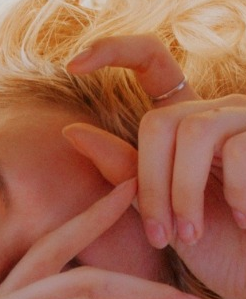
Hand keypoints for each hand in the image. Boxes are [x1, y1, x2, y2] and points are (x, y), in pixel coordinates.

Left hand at [67, 34, 245, 298]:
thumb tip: (71, 131)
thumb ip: (125, 171)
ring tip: (191, 236)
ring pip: (194, 133)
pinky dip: (234, 194)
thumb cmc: (212, 246)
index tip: (72, 65)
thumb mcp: (157, 210)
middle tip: (158, 236)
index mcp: (182, 124)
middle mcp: (214, 112)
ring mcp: (245, 120)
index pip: (151, 65)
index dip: (114, 52)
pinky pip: (239, 150)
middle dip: (151, 185)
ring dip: (183, 195)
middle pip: (159, 123)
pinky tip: (243, 220)